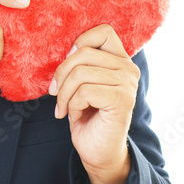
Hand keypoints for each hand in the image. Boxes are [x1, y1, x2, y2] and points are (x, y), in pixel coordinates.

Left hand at [50, 24, 138, 175]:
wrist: (97, 152)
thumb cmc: (86, 115)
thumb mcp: (80, 83)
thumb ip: (79, 63)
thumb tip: (65, 50)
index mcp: (120, 60)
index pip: (103, 31)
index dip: (79, 43)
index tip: (68, 65)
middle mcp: (128, 69)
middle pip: (83, 53)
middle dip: (61, 75)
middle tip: (55, 94)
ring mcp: (127, 84)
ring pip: (81, 74)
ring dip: (64, 94)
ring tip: (64, 108)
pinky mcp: (122, 100)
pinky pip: (85, 92)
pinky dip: (72, 105)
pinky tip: (75, 115)